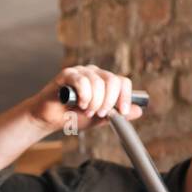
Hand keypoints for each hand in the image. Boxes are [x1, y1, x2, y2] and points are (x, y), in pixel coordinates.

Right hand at [29, 65, 144, 132]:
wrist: (52, 119)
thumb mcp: (100, 118)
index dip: (125, 97)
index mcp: (105, 82)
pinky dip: (84, 95)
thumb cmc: (74, 117)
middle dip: (108, 101)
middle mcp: (95, 73)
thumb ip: (117, 114)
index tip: (121, 111)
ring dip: (93, 102)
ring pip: (97, 82)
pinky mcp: (67, 74)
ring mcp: (81, 72)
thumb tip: (139, 111)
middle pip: (113, 80)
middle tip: (99, 113)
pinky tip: (79, 104)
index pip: (123, 81)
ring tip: (85, 111)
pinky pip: (81, 80)